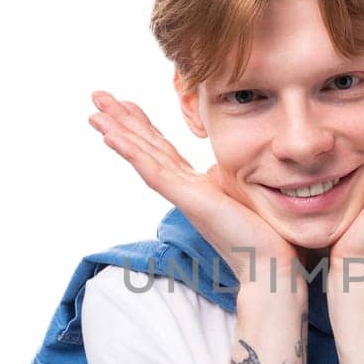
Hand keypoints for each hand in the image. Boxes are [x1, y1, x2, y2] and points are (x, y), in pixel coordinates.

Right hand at [87, 91, 294, 284]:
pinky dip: (132, 153)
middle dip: (120, 121)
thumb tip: (228, 167)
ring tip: (94, 113)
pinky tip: (112, 137)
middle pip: (145, 147)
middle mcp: (183, 188)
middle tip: (97, 97)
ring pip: (142, 157)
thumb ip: (225, 180)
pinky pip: (154, 173)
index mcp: (194, 186)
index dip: (142, 125)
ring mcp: (183, 195)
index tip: (125, 103)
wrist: (269, 265)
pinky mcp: (189, 201)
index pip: (161, 149)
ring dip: (117, 133)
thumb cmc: (261, 236)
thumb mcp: (241, 196)